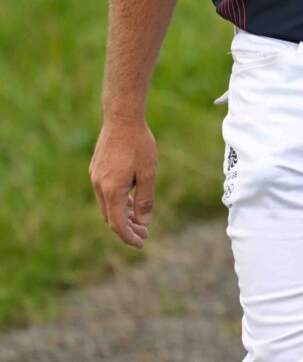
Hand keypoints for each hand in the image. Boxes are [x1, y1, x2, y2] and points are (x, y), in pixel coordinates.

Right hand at [89, 118, 157, 248]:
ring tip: (140, 220)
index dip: (129, 237)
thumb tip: (143, 222)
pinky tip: (131, 200)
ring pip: (108, 205)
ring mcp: (95, 177)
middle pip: (111, 217)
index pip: (117, 224)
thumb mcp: (149, 173)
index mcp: (112, 190)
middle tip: (145, 234)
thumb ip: (146, 199)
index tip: (141, 243)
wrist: (122, 118)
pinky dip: (118, 201)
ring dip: (122, 214)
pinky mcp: (96, 169)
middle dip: (127, 228)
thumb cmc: (139, 144)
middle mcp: (99, 186)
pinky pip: (106, 193)